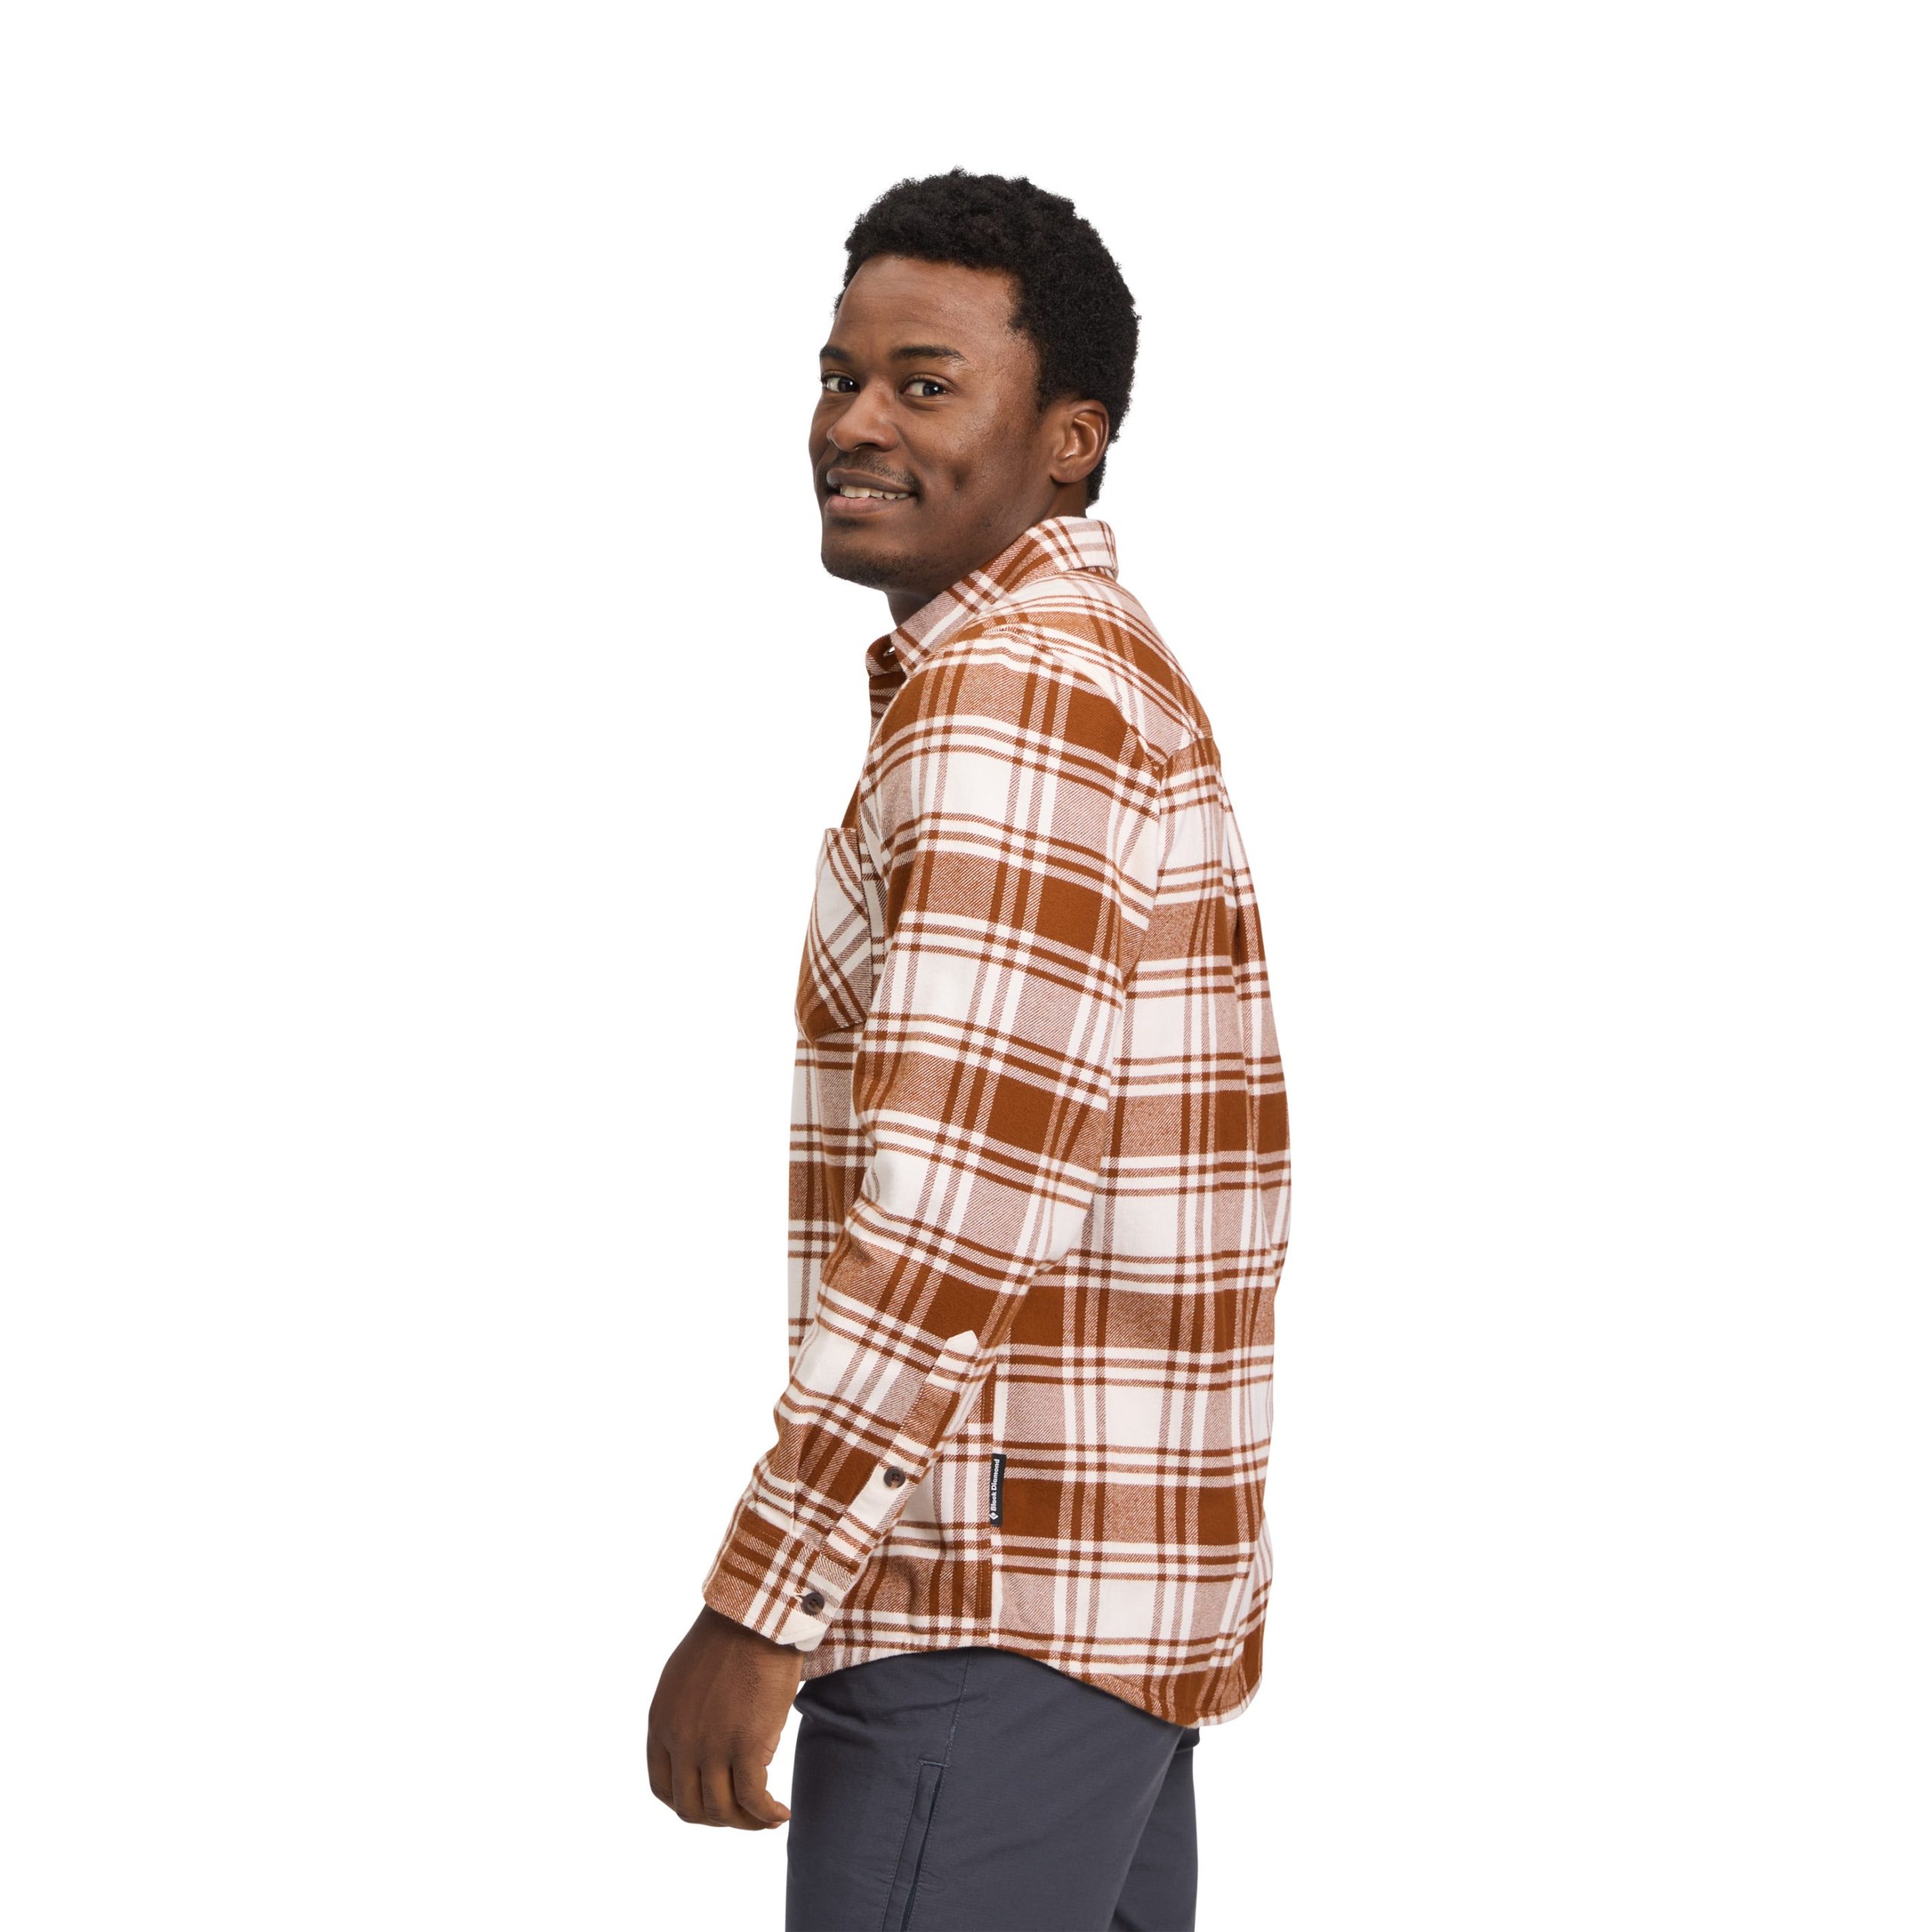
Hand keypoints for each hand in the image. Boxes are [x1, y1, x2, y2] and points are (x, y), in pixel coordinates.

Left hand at [647, 1605, 802, 1828]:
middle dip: (719, 1818)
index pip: (662, 1788)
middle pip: (690, 1808)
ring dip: (745, 1823)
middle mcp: (680, 1740)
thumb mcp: (685, 1677)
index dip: (688, 1804)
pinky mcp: (746, 1745)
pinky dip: (767, 1815)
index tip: (715, 1802)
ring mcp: (711, 1746)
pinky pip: (754, 1800)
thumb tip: (699, 1745)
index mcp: (662, 1723)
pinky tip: (781, 1812)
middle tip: (744, 1813)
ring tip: (767, 1815)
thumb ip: (684, 1715)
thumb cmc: (730, 1636)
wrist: (756, 1615)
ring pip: (722, 1811)